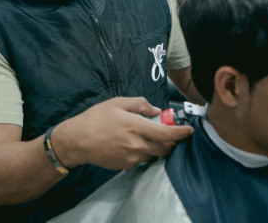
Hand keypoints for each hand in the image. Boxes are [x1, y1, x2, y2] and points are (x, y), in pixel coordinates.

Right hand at [53, 97, 193, 169]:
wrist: (77, 140)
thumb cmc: (96, 118)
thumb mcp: (118, 102)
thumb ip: (140, 104)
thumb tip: (156, 110)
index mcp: (136, 126)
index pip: (167, 133)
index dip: (181, 133)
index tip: (189, 130)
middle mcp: (136, 144)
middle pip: (165, 147)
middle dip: (171, 141)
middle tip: (168, 131)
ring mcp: (131, 158)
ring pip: (155, 155)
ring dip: (158, 147)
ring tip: (149, 137)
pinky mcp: (126, 166)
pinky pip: (142, 159)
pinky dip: (144, 152)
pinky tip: (134, 144)